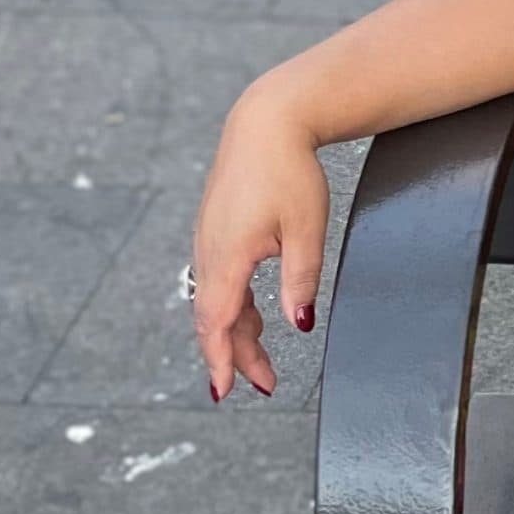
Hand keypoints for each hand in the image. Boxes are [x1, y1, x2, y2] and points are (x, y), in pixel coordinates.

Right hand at [190, 81, 330, 400]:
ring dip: (237, 331)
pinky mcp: (216, 230)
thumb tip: (299, 325)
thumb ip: (301, 279)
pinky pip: (219, 279)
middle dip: (237, 355)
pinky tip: (251, 314)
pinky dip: (233, 305)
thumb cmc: (289, 171)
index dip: (221, 361)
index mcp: (227, 256)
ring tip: (263, 359)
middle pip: (215, 318)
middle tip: (265, 383)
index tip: (226, 392)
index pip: (217, 323)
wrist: (267, 121)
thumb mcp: (305, 229)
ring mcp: (209, 240)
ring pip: (217, 300)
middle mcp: (209, 252)